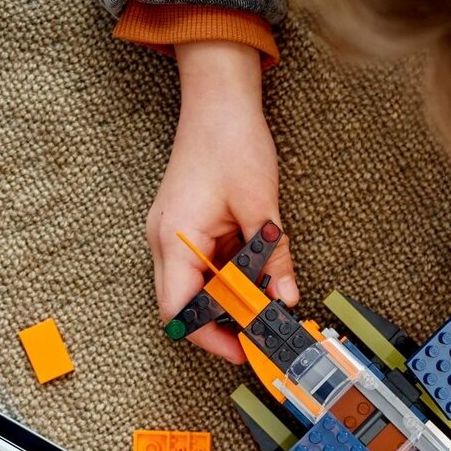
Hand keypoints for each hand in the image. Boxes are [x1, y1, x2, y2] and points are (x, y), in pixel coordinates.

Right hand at [149, 41, 297, 360]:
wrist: (217, 99)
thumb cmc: (230, 140)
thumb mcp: (261, 205)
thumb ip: (273, 258)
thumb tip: (285, 299)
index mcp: (175, 238)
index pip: (180, 310)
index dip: (209, 338)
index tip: (243, 351)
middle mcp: (166, 240)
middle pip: (184, 304)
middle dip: (222, 323)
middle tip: (260, 333)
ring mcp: (173, 233)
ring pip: (196, 285)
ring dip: (229, 298)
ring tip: (265, 302)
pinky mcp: (186, 226)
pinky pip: (204, 264)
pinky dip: (229, 276)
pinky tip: (256, 274)